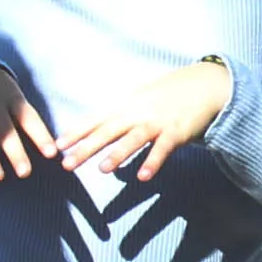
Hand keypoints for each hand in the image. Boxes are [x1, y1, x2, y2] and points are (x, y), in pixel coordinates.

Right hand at [0, 62, 60, 187]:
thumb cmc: (1, 95)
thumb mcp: (16, 99)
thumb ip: (28, 123)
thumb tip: (52, 152)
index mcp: (12, 100)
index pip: (28, 118)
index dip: (40, 136)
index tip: (51, 154)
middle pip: (4, 130)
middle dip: (14, 151)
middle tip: (25, 173)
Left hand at [55, 57, 232, 181]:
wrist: (205, 85)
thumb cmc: (169, 95)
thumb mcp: (140, 99)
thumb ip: (120, 115)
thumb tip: (98, 130)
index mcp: (126, 105)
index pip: (96, 120)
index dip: (76, 132)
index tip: (56, 144)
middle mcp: (138, 112)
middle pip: (108, 131)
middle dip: (86, 148)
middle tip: (67, 164)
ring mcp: (157, 122)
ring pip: (134, 139)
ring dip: (118, 154)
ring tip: (102, 170)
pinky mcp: (176, 132)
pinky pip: (162, 149)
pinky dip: (153, 162)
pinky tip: (143, 176)